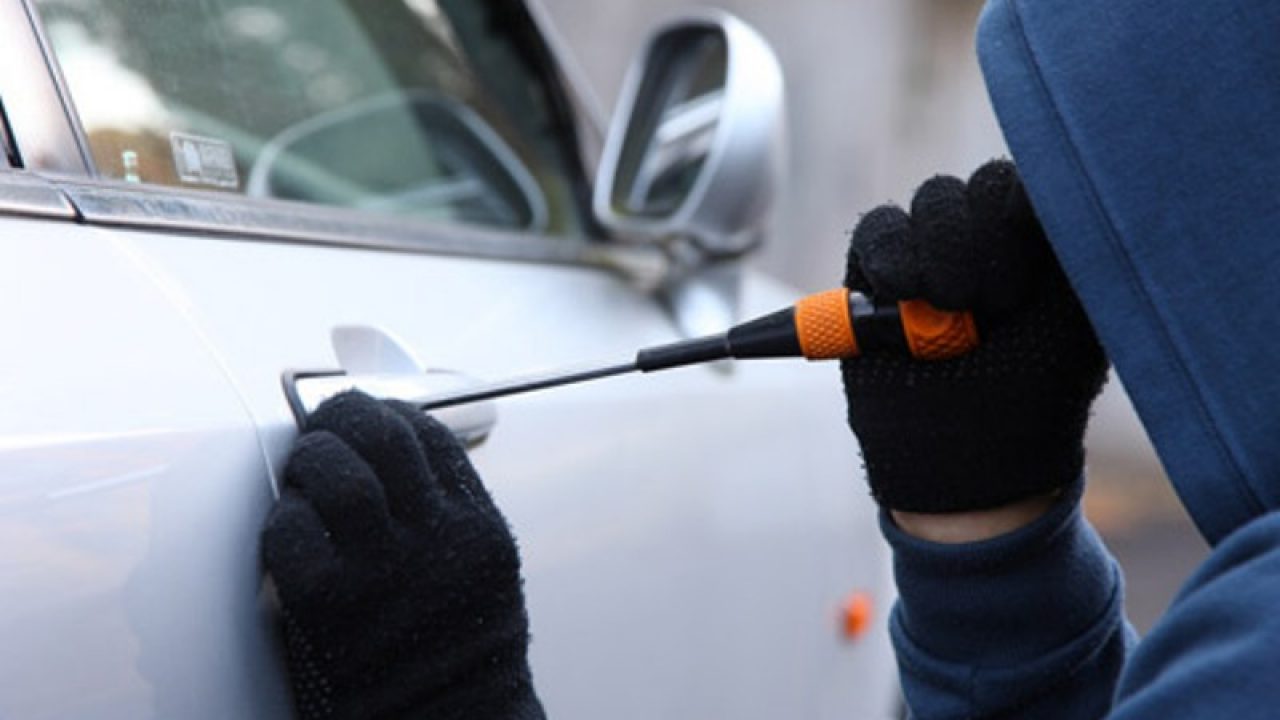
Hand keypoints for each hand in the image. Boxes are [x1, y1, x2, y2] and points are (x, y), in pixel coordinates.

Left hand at [261, 391, 543, 719]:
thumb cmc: (457, 660)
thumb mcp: (484, 578)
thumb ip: (451, 517)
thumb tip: (395, 463)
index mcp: (479, 532)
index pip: (434, 438)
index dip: (393, 413)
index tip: (371, 415)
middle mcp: (438, 542)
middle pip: (387, 438)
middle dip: (346, 416)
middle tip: (325, 425)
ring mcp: (384, 571)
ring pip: (341, 474)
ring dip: (313, 459)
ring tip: (304, 469)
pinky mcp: (329, 604)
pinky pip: (293, 531)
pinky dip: (283, 519)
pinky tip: (289, 528)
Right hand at [842, 160, 1108, 513]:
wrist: (966, 462)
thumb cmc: (1032, 398)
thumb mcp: (1076, 321)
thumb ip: (1072, 249)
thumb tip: (1047, 187)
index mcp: (1045, 246)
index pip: (1032, 183)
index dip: (1023, 206)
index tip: (1026, 248)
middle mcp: (989, 240)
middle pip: (981, 185)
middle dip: (983, 239)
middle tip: (994, 302)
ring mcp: (930, 255)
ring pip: (931, 201)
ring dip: (938, 251)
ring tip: (949, 309)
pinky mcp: (876, 274)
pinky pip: (876, 229)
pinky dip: (888, 255)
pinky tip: (902, 296)